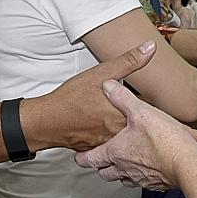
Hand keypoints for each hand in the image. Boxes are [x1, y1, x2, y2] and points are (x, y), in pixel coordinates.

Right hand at [25, 41, 156, 150]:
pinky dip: (102, 134)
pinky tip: (93, 125)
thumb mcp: (101, 73)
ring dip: (116, 126)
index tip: (133, 96)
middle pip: (133, 123)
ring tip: (102, 114)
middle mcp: (119, 133)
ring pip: (120, 135)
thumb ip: (129, 61)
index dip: (139, 100)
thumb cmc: (71, 98)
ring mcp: (108, 144)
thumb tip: (150, 47)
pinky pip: (106, 144)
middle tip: (110, 104)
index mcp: (126, 114)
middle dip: (128, 114)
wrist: (46, 120)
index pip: (145, 109)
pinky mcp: (96, 150)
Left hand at [76, 81, 196, 189]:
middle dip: (102, 166)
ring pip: (124, 179)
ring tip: (125, 163)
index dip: (83, 158)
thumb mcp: (140, 111)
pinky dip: (143, 175)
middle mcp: (125, 169)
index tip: (79, 156)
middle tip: (101, 159)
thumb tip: (107, 86)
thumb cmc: (163, 140)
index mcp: (116, 152)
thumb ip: (122, 98)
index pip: (91, 159)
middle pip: (106, 173)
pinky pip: (144, 182)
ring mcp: (141, 179)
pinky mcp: (156, 184)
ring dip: (122, 172)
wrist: (186, 163)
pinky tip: (150, 166)